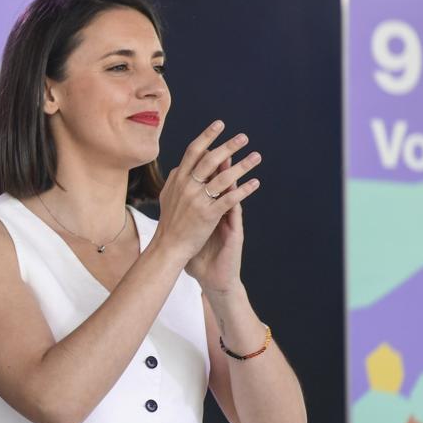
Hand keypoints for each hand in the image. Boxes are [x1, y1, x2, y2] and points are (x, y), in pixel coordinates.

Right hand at [154, 121, 260, 272]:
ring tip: (256, 156)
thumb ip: (175, 179)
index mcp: (178, 179)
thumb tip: (182, 165)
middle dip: (228, 146)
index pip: (193, 151)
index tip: (220, 124)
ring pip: (223, 178)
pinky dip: (244, 190)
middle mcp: (187, 186)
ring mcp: (197, 200)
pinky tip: (256, 183)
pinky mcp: (208, 214)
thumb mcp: (168, 196)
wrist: (169, 246)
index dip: (207, 136)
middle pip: (210, 160)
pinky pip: (229, 199)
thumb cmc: (170, 222)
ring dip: (242, 166)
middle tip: (243, 137)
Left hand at [186, 156, 250, 293]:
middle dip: (225, 165)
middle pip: (221, 184)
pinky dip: (241, 198)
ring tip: (241, 160)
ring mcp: (228, 221)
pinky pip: (237, 212)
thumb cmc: (200, 253)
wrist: (213, 277)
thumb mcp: (191, 229)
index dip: (206, 167)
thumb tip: (173, 197)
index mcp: (208, 208)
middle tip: (228, 145)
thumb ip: (186, 213)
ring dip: (238, 177)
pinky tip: (249, 186)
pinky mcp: (234, 232)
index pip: (207, 184)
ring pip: (232, 194)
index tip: (205, 146)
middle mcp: (219, 211)